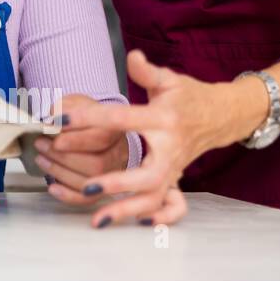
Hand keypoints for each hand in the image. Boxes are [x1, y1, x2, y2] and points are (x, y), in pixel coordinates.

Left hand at [34, 93, 130, 205]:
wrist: (96, 126)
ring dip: (59, 172)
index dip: (76, 141)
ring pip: (89, 181)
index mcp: (114, 128)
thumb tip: (52, 121)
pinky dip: (67, 195)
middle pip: (96, 164)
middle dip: (63, 157)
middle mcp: (118, 153)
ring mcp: (111, 173)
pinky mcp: (102, 189)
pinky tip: (52, 186)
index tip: (55, 139)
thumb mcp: (76, 103)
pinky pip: (87, 200)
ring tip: (41, 159)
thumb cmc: (84, 116)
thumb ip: (64, 109)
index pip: (100, 138)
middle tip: (41, 145)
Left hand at [62, 50, 221, 226]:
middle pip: (146, 174)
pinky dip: (149, 218)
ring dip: (126, 209)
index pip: (121, 120)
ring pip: (152, 197)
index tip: (59, 122)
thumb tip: (132, 56)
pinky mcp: (175, 180)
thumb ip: (147, 71)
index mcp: (163, 119)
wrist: (221, 116)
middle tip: (87, 185)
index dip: (88, 119)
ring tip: (98, 218)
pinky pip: (164, 206)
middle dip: (116, 183)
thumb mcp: (169, 80)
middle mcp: (169, 149)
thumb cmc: (188, 97)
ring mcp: (174, 169)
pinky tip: (128, 224)